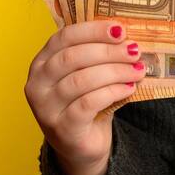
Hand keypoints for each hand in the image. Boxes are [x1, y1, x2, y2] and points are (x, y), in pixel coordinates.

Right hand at [24, 20, 143, 174]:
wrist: (81, 145)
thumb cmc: (85, 102)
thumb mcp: (88, 74)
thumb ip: (99, 55)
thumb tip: (129, 38)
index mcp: (42, 63)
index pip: (64, 37)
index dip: (93, 30)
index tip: (120, 30)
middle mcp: (37, 84)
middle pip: (72, 58)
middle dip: (108, 51)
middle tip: (134, 51)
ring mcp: (46, 108)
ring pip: (81, 80)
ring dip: (115, 72)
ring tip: (137, 70)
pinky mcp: (62, 128)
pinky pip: (88, 103)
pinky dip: (112, 92)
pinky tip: (129, 88)